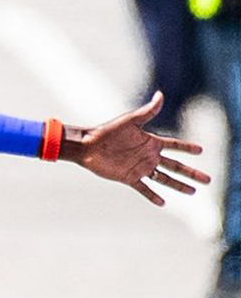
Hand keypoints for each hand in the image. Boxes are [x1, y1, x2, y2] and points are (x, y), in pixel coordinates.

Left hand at [66, 92, 210, 205]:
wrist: (88, 146)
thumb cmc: (107, 131)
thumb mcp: (130, 120)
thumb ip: (147, 111)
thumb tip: (160, 94)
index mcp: (150, 142)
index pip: (174, 145)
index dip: (187, 148)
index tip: (201, 150)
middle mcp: (148, 156)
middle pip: (175, 166)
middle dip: (191, 173)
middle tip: (208, 179)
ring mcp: (140, 168)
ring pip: (164, 179)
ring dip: (178, 185)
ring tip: (193, 192)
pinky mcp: (129, 177)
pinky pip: (144, 188)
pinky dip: (152, 196)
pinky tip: (163, 203)